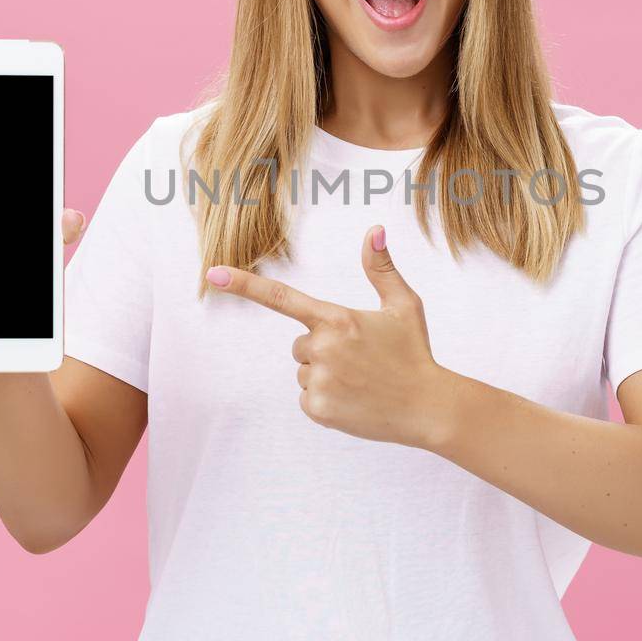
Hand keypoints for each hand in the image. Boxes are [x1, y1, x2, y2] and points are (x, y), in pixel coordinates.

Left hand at [205, 225, 454, 449]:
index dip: (244, 284)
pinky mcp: (319, 410)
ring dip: (325, 375)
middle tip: (360, 359)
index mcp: (336, 319)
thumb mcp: (403, 305)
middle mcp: (322, 349)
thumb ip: (381, 268)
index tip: (213, 273)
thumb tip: (374, 230)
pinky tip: (355, 400)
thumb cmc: (415, 352)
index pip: (281, 297)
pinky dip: (326, 400)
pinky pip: (307, 398)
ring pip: (303, 372)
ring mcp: (319, 381)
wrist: (429, 407)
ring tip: (361, 381)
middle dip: (323, 349)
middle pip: (300, 344)